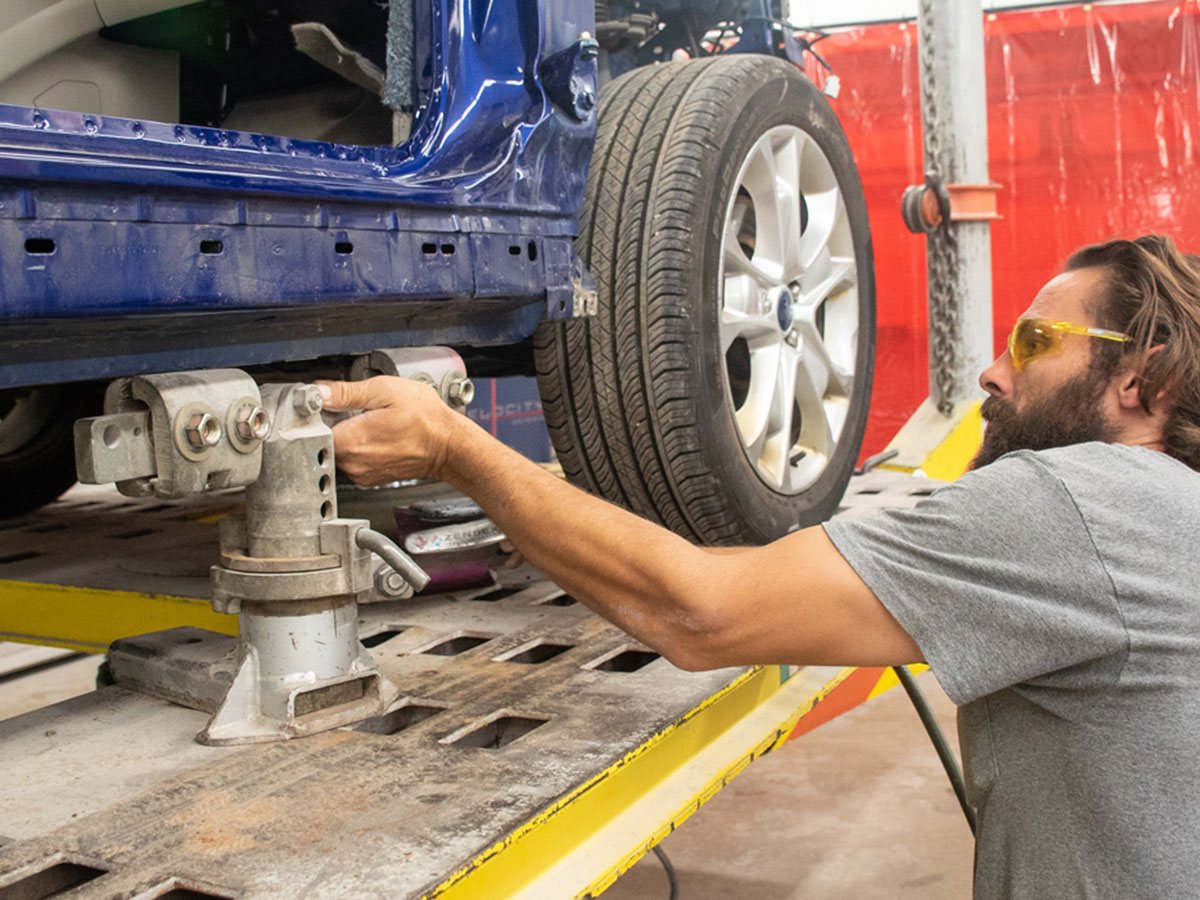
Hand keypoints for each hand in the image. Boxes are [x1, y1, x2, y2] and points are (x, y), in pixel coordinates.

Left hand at [317, 377, 462, 484]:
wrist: (449, 445)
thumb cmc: (425, 419)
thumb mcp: (385, 391)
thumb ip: (346, 392)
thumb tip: (320, 390)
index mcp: (351, 441)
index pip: (314, 429)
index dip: (319, 413)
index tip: (329, 404)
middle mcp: (354, 463)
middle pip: (325, 441)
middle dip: (335, 424)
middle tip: (357, 411)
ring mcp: (363, 474)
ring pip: (340, 452)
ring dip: (349, 436)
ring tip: (371, 423)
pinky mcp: (372, 478)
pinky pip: (355, 461)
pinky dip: (361, 448)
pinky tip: (378, 436)